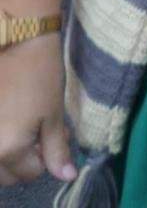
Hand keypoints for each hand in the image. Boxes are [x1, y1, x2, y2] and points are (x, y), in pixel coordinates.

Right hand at [0, 36, 72, 187]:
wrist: (15, 43)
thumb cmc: (40, 78)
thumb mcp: (53, 116)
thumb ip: (56, 150)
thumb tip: (67, 177)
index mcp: (8, 150)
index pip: (31, 173)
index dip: (46, 157)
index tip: (54, 135)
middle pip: (7, 175)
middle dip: (24, 161)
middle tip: (38, 135)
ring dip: (8, 155)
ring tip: (22, 129)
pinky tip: (9, 121)